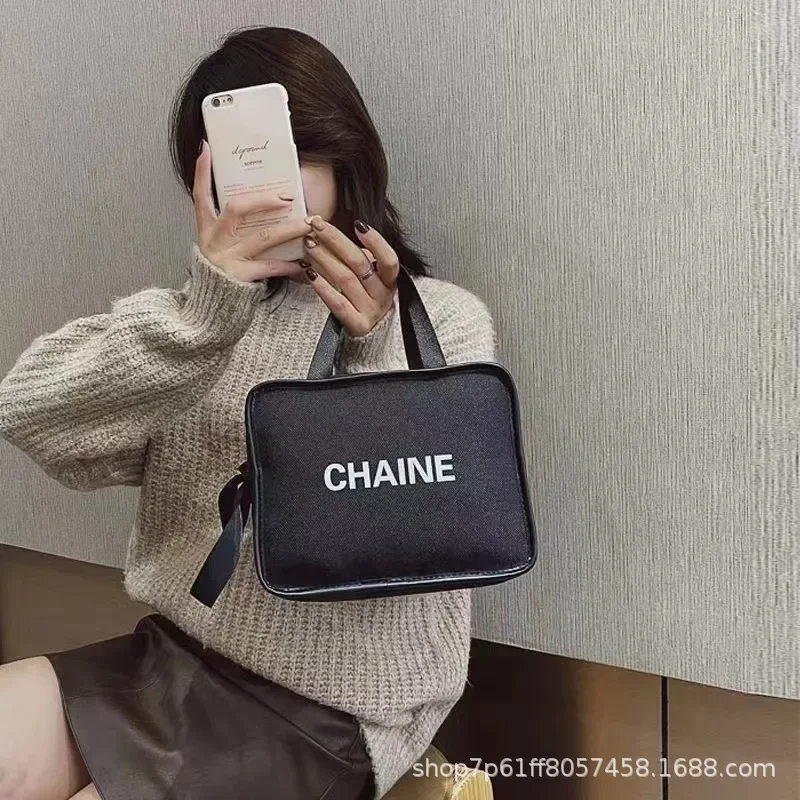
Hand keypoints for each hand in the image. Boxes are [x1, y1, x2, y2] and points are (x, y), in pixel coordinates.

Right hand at [192, 140, 311, 282]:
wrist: (209, 310)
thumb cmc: (220, 274)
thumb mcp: (217, 246)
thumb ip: (229, 226)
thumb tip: (257, 203)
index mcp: (205, 229)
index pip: (199, 194)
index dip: (202, 172)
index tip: (207, 148)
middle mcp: (213, 240)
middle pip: (236, 209)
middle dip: (263, 200)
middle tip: (286, 196)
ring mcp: (226, 258)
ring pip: (262, 237)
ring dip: (288, 229)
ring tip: (307, 225)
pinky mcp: (240, 276)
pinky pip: (270, 266)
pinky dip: (288, 264)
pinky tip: (303, 262)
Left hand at [301, 215, 399, 337]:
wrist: (374, 342)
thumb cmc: (368, 304)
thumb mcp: (372, 281)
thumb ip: (362, 260)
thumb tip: (335, 233)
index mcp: (389, 282)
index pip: (388, 259)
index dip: (376, 241)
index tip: (358, 224)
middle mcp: (382, 296)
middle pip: (359, 263)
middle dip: (336, 240)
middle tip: (317, 225)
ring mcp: (370, 311)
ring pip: (346, 279)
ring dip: (324, 258)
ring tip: (309, 243)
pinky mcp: (357, 325)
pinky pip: (338, 304)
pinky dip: (323, 287)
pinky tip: (310, 273)